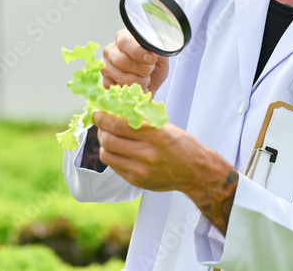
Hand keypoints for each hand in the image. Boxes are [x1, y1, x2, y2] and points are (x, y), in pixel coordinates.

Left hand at [93, 111, 238, 233]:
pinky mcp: (137, 181)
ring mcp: (140, 170)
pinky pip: (114, 167)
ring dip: (104, 144)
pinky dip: (113, 156)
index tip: (97, 113)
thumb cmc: (181, 145)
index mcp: (154, 134)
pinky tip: (119, 151)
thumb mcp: (164, 126)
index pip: (117, 124)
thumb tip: (115, 110)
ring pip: (107, 155)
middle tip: (102, 125)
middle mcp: (146, 153)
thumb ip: (140, 120)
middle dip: (101, 130)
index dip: (102, 118)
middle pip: (108, 140)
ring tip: (109, 138)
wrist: (196, 172)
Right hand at [101, 29, 168, 95]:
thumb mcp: (159, 51)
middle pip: (123, 61)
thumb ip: (155, 49)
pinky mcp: (106, 83)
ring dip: (142, 82)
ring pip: (126, 80)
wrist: (153, 75)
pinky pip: (122, 91)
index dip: (139, 52)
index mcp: (123, 37)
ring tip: (144, 77)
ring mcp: (106, 67)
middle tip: (150, 69)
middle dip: (143, 69)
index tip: (152, 59)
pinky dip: (135, 91)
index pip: (125, 42)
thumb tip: (150, 55)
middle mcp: (110, 51)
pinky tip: (138, 85)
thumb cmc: (155, 60)